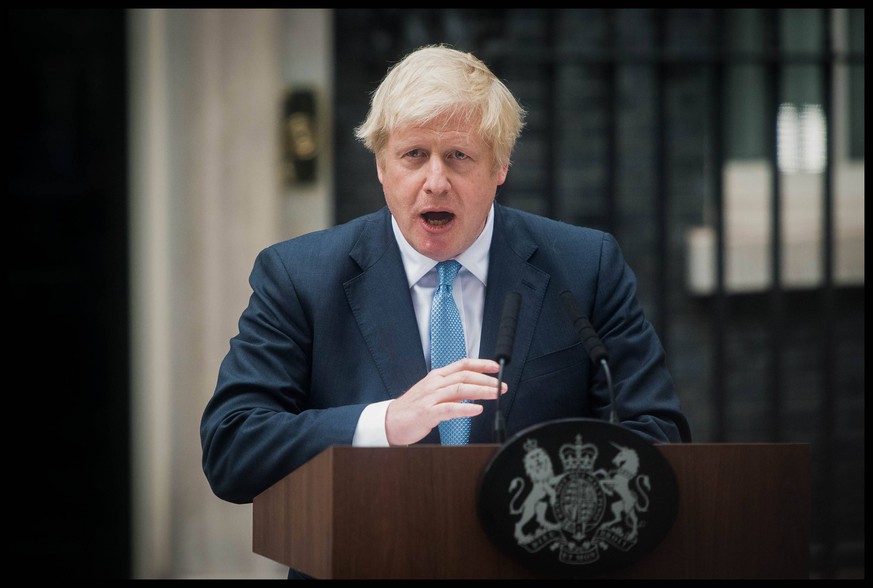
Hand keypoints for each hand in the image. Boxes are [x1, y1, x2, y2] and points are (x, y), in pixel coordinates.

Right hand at [385, 358, 506, 445]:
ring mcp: (430, 397)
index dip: (481, 364)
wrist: (390, 422)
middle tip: (501, 386)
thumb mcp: (432, 393)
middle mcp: (434, 384)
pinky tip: (477, 409)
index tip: (496, 367)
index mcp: (436, 377)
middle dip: (486, 380)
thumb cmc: (412, 409)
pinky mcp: (428, 413)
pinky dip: (465, 408)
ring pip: (460, 389)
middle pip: (464, 375)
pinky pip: (450, 409)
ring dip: (481, 391)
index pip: (462, 364)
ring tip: (495, 394)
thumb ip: (451, 389)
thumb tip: (472, 388)